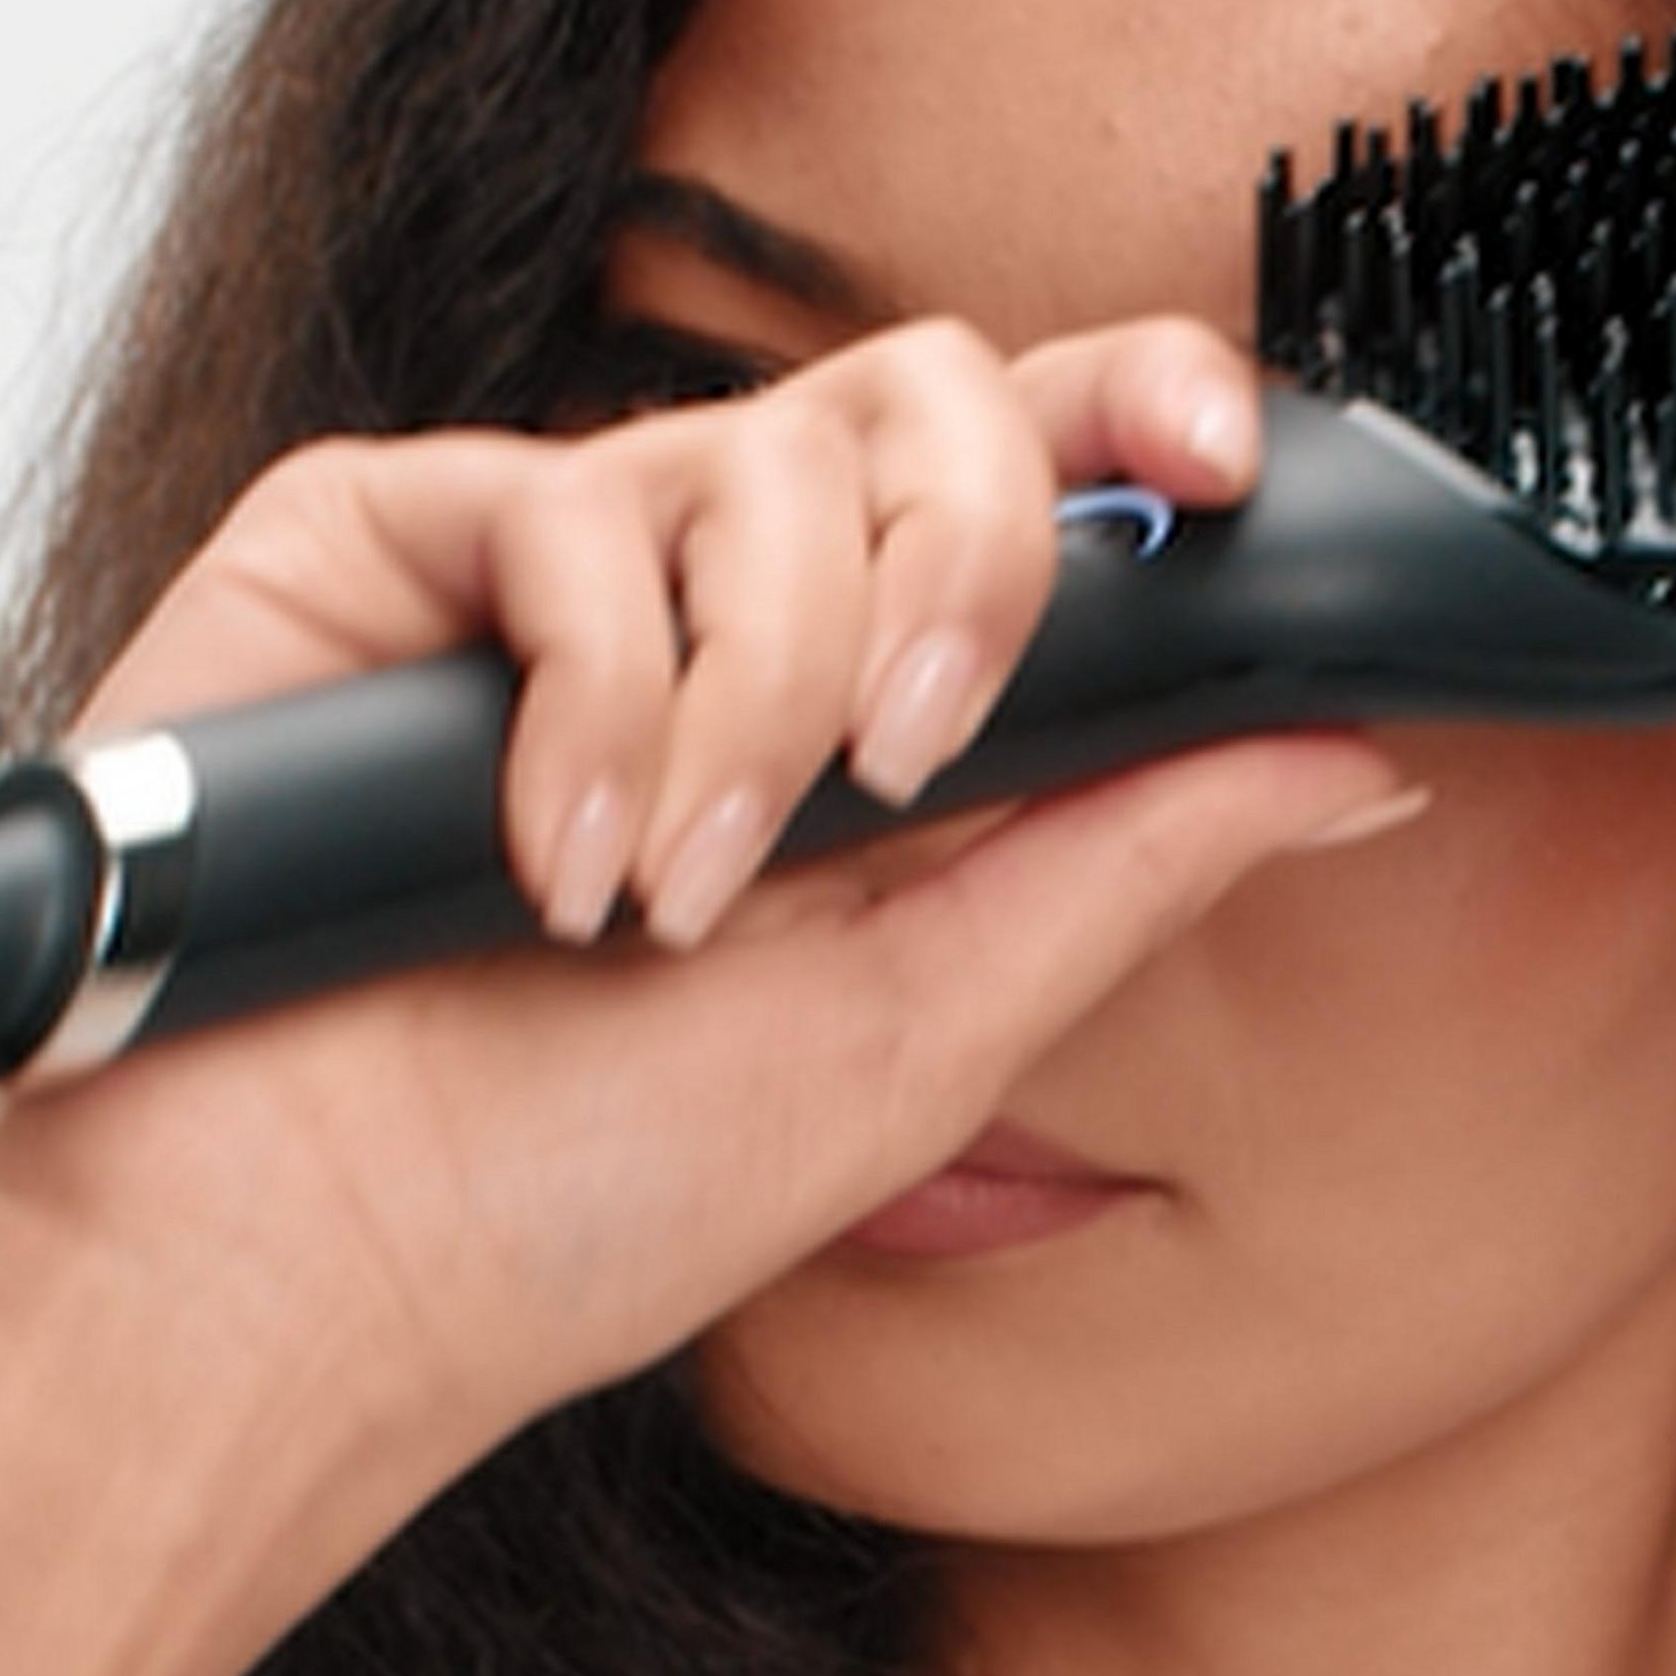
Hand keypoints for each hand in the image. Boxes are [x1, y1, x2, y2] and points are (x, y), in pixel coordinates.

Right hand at [0, 308, 1420, 1628]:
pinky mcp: (373, 537)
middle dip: (965, 562)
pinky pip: (561, 505)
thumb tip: (1362, 747)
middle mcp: (710, 599)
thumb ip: (1127, 861)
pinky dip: (594, 695)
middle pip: (921, 395)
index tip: (1225, 470)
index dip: (1138, 412)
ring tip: (667, 909)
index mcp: (854, 700)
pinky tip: (545, 866)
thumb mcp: (925, 1032)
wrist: (313, 1280)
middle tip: (920, 763)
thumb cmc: (584, 1198)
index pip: (1028, 478)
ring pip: (757, 452)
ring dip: (760, 698)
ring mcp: (539, 555)